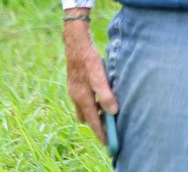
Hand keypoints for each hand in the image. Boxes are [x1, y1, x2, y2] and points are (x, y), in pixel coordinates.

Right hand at [63, 15, 117, 144]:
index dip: (100, 131)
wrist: (76, 45)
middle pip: (86, 117)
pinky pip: (84, 100)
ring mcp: (75, 90)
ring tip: (107, 115)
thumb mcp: (100, 77)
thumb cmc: (89, 60)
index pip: (92, 120)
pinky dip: (92, 104)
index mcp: (82, 97)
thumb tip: (113, 111)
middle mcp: (76, 96)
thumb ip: (105, 94)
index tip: (108, 142)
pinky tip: (101, 98)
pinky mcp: (76, 84)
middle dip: (96, 125)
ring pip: (84, 109)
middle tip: (109, 130)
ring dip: (94, 114)